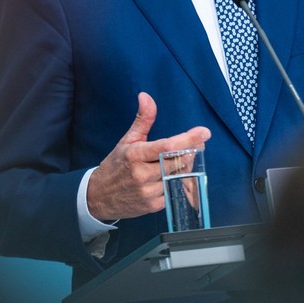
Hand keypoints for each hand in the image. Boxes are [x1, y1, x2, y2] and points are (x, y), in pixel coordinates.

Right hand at [86, 92, 210, 221]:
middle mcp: (141, 174)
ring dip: (185, 167)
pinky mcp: (152, 206)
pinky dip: (178, 182)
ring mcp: (147, 192)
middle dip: (191, 152)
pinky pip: (174, 191)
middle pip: (176, 162)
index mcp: (135, 155)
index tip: (204, 132)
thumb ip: (142, 119)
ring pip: (177, 177)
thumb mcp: (127, 141)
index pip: (167, 146)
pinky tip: (174, 175)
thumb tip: (146, 96)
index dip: (188, 139)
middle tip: (198, 144)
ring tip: (185, 158)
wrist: (99, 196)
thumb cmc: (115, 165)